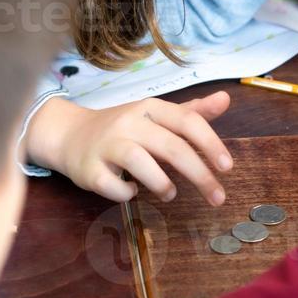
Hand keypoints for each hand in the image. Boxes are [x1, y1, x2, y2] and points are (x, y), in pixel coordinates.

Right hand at [24, 92, 232, 205]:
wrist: (70, 135)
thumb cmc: (123, 129)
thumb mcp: (157, 116)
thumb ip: (192, 112)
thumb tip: (226, 99)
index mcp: (149, 108)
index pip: (186, 121)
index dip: (210, 144)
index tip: (227, 167)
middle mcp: (128, 123)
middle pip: (170, 146)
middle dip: (199, 174)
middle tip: (218, 197)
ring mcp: (106, 145)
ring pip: (138, 161)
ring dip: (161, 183)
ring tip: (170, 194)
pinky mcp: (89, 169)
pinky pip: (112, 185)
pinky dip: (126, 193)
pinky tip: (131, 192)